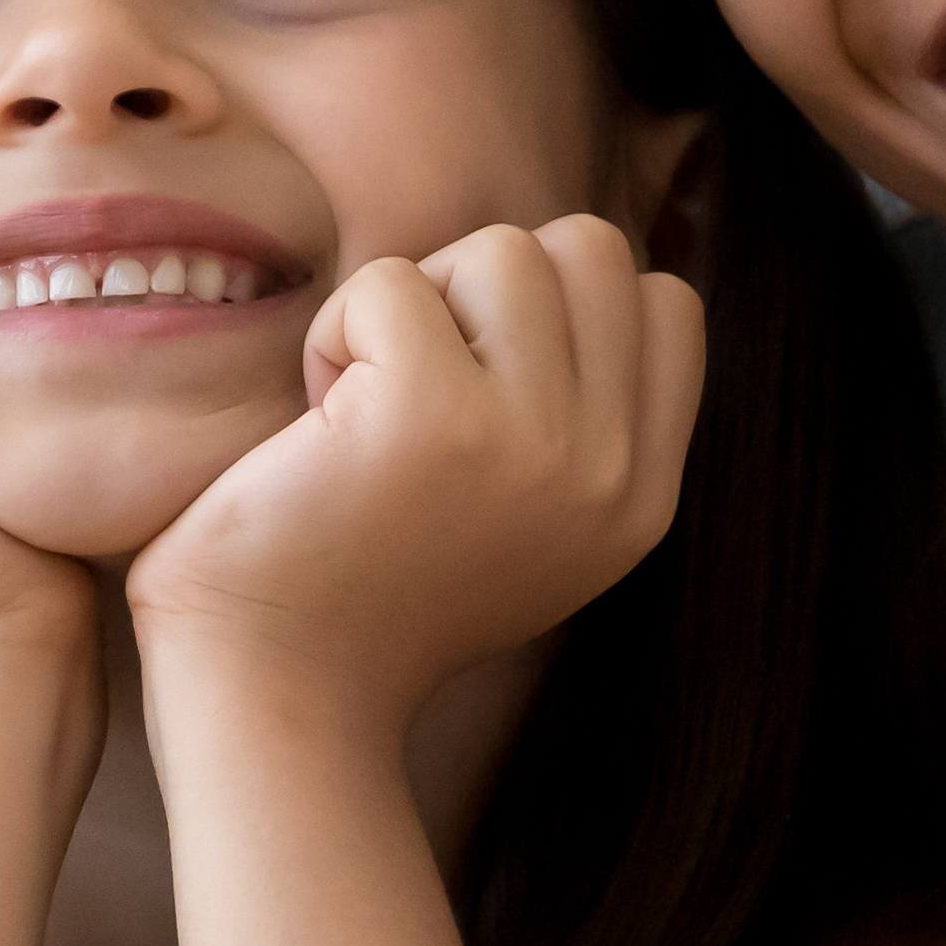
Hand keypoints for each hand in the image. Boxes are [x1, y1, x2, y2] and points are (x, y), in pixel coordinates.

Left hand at [124, 216, 702, 737]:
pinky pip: (390, 283)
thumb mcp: (525, 522)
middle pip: (592, 251)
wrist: (278, 697)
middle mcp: (608, 471)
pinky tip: (317, 422)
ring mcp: (530, 441)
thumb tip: (568, 276)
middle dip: (489, 287)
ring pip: (502, 248)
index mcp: (642, 498)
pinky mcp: (429, 414)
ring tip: (365, 402)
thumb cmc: (368, 596)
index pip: (666, 304)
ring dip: (413, 304)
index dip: (562, 307)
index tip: (480, 383)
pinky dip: (335, 330)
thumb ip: (576, 419)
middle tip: (417, 380)